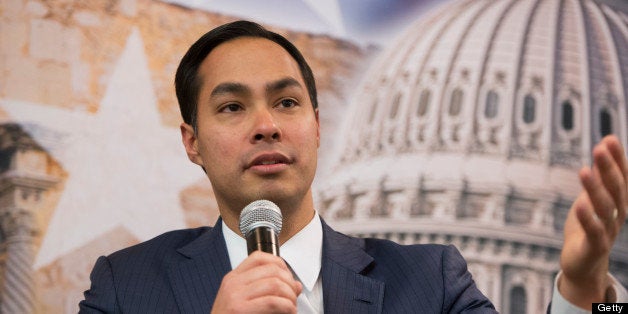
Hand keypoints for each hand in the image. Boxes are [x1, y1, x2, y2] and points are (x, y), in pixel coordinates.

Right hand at [211, 251, 301, 313]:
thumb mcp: (246, 301)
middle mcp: (233, 283)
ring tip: (291, 306)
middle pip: (271, 269)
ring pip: (275, 284)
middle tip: (293, 296)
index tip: (287, 277)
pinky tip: (288, 312)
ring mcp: (235, 296)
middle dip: (289, 282)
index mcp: (233, 278)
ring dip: (290, 296)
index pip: (259, 257)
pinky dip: (287, 307)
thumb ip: (268, 290)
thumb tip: (296, 285)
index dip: (280, 264)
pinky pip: (273, 302)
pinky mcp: (240, 309)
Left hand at [559, 135, 626, 308]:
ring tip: (584, 170)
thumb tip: (603, 145)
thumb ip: (599, 175)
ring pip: (605, 208)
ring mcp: (608, 231)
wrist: (584, 264)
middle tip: (599, 148)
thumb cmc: (588, 227)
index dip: (618, 159)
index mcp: (618, 202)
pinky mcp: (595, 247)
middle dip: (609, 168)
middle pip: (615, 189)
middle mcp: (618, 215)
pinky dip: (588, 218)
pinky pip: (594, 232)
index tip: (609, 139)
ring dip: (595, 189)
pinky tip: (580, 204)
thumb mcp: (592, 197)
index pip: (621, 177)